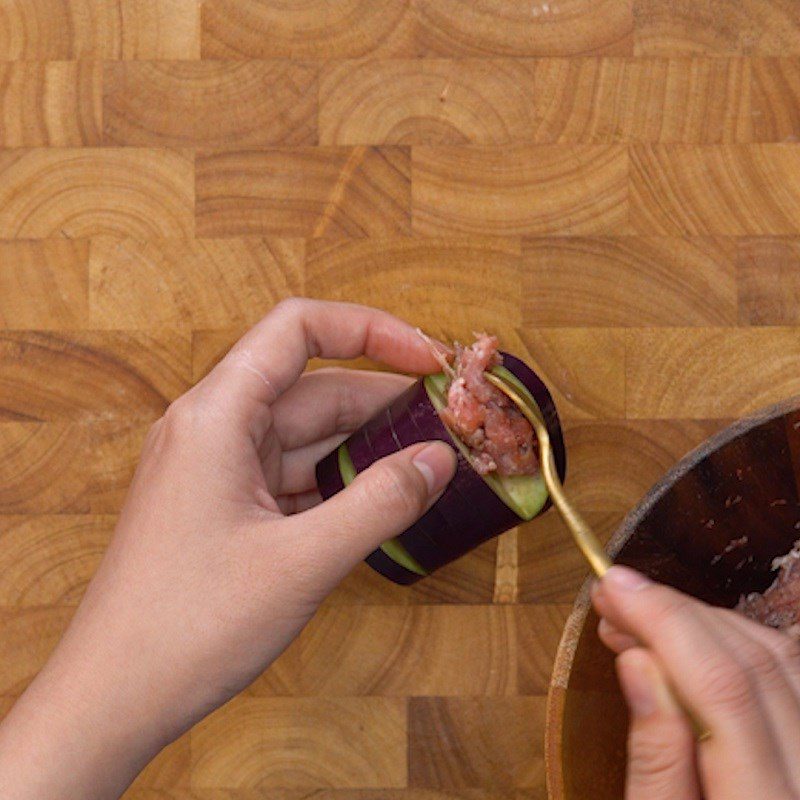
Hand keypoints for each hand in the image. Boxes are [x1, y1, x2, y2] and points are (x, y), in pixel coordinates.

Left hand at [0, 299, 456, 799]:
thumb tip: (440, 459)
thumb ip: (380, 503)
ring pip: (307, 436)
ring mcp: (219, 468)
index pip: (298, 328)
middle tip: (450, 423)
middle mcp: (215, 428)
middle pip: (312, 387)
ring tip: (431, 462)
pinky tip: (384, 501)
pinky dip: (340, 484)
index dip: (370, 329)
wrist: (114, 699)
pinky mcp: (227, 505)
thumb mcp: (302, 562)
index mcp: (217, 415)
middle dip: (383, 402)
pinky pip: (294, 476)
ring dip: (366, 447)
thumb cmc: (191, 625)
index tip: (428, 357)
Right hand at [592, 565, 799, 799]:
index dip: (664, 622)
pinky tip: (693, 638)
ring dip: (705, 621)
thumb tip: (639, 660)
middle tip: (615, 595)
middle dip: (677, 613)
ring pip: (784, 659)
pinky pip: (796, 674)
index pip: (723, 690)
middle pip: (757, 664)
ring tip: (641, 615)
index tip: (611, 585)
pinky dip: (739, 642)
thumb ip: (655, 763)